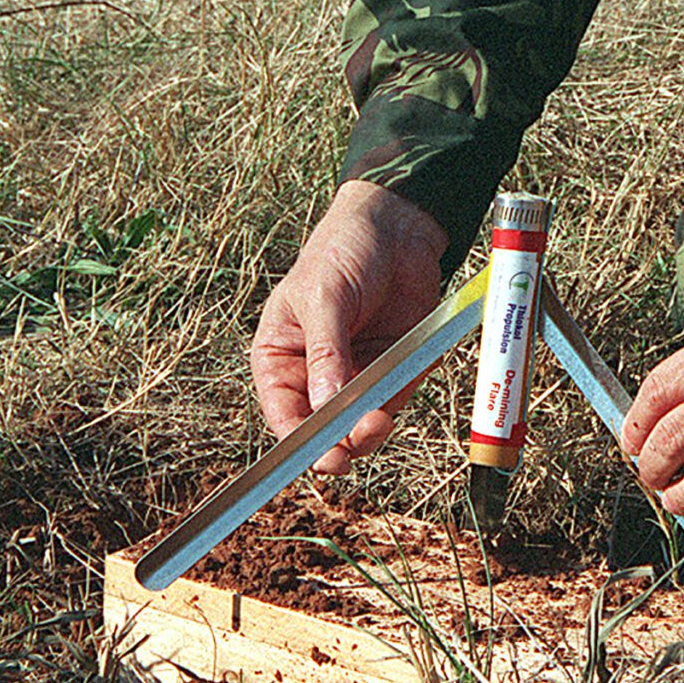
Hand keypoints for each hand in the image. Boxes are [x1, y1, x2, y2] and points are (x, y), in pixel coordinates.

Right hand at [250, 181, 449, 468]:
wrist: (396, 226)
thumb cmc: (342, 251)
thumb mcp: (324, 298)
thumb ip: (326, 352)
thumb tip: (326, 407)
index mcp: (280, 358)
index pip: (283, 413)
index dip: (298, 441)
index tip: (319, 456)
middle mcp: (314, 374)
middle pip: (323, 428)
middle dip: (339, 441)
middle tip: (355, 441)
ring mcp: (355, 374)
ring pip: (360, 423)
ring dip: (370, 428)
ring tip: (378, 419)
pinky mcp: (392, 368)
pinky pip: (395, 398)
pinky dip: (399, 399)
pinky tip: (403, 377)